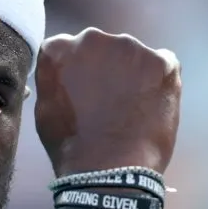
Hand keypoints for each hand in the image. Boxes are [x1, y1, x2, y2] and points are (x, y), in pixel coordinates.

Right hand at [34, 28, 181, 176]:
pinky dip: (158, 80)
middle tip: (107, 100)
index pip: (66, 49)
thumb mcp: (44, 108)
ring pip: (132, 56)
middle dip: (104, 68)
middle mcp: (93, 38)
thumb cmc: (71, 145)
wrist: (109, 170)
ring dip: (131, 73)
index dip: (76, 71)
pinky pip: (162, 64)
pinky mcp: (162, 62)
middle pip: (101, 47)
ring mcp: (131, 48)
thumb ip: (54, 80)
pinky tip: (152, 103)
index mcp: (60, 48)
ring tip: (131, 106)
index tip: (82, 90)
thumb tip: (63, 74)